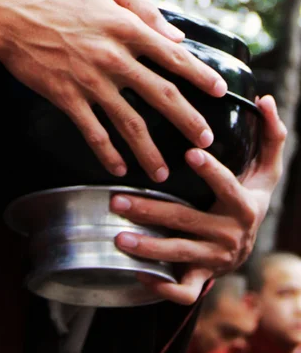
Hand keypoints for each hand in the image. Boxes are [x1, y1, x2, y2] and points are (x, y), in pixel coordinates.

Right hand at [0, 0, 226, 181]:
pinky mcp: (66, 98)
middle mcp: (114, 59)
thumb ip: (141, 6)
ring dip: (149, 151)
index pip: (174, 56)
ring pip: (129, 123)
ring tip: (163, 172)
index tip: (218, 92)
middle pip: (161, 95)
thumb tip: (174, 33)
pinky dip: (107, 153)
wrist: (7, 17)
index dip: (200, 76)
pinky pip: (92, 132)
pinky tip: (118, 168)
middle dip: (187, 121)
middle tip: (204, 142)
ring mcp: (90, 82)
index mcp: (126, 28)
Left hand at [110, 95, 286, 304]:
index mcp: (244, 205)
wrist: (249, 247)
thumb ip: (270, 136)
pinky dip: (163, 287)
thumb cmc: (250, 200)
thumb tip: (266, 99)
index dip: (213, 172)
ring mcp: (215, 258)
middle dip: (151, 210)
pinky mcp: (203, 277)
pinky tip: (139, 275)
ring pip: (179, 255)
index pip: (230, 187)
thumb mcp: (266, 171)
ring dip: (147, 248)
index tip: (191, 152)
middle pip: (187, 221)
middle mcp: (230, 234)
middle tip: (118, 200)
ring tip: (119, 237)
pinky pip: (185, 290)